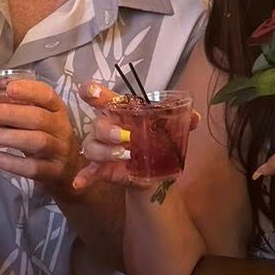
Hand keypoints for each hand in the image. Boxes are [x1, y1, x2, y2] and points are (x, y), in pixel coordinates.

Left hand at [0, 78, 83, 194]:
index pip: (47, 96)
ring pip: (38, 142)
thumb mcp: (40, 122)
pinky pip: (33, 168)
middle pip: (40, 118)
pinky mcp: (53, 173)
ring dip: (12, 137)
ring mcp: (59, 152)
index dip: (29, 90)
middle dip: (12, 114)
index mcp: (57, 111)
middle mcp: (62, 129)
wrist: (68, 171)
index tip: (9, 88)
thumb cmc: (47, 139)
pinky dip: (12, 163)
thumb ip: (19, 111)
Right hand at [71, 81, 198, 196]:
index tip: (89, 91)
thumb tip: (194, 117)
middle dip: (108, 130)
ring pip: (92, 147)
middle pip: (98, 124)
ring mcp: (102, 148)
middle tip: (126, 138)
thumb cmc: (157, 138)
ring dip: (105, 152)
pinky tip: (80, 183)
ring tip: (125, 156)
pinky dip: (84, 177)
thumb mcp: (171, 128)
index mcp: (121, 112)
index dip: (94, 92)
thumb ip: (183, 120)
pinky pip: (89, 170)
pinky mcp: (102, 168)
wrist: (156, 166)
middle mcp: (107, 127)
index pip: (104, 98)